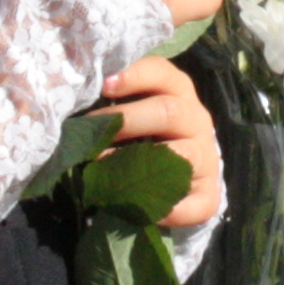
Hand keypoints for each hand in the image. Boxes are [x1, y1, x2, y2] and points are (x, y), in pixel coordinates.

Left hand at [97, 56, 223, 228]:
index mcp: (177, 93)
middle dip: (127, 120)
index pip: (162, 72)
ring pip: (183, 155)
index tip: (104, 86)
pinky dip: (172, 211)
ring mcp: (206, 158)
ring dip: (140, 164)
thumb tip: (74, 107)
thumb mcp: (133, 113)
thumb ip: (111, 105)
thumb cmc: (143, 138)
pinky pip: (197, 204)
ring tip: (103, 172)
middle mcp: (197, 120)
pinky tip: (146, 212)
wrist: (176, 179)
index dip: (135, 75)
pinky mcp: (209, 195)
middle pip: (169, 111)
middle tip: (91, 134)